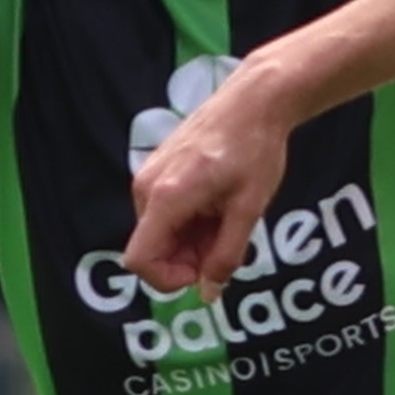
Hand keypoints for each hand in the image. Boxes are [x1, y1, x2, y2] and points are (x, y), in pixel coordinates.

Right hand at [122, 63, 295, 296]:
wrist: (253, 101)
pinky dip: (190, 222)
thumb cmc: (255, 150)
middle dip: (188, 259)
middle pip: (153, 249)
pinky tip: (218, 205)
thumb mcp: (249, 210)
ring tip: (228, 218)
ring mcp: (148, 177)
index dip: (169, 279)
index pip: (140, 260)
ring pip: (161, 233)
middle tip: (229, 243)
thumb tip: (208, 293)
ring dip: (192, 241)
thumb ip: (226, 255)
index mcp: (166, 198)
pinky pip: (164, 213)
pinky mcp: (156, 170)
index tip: (204, 272)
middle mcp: (146, 188)